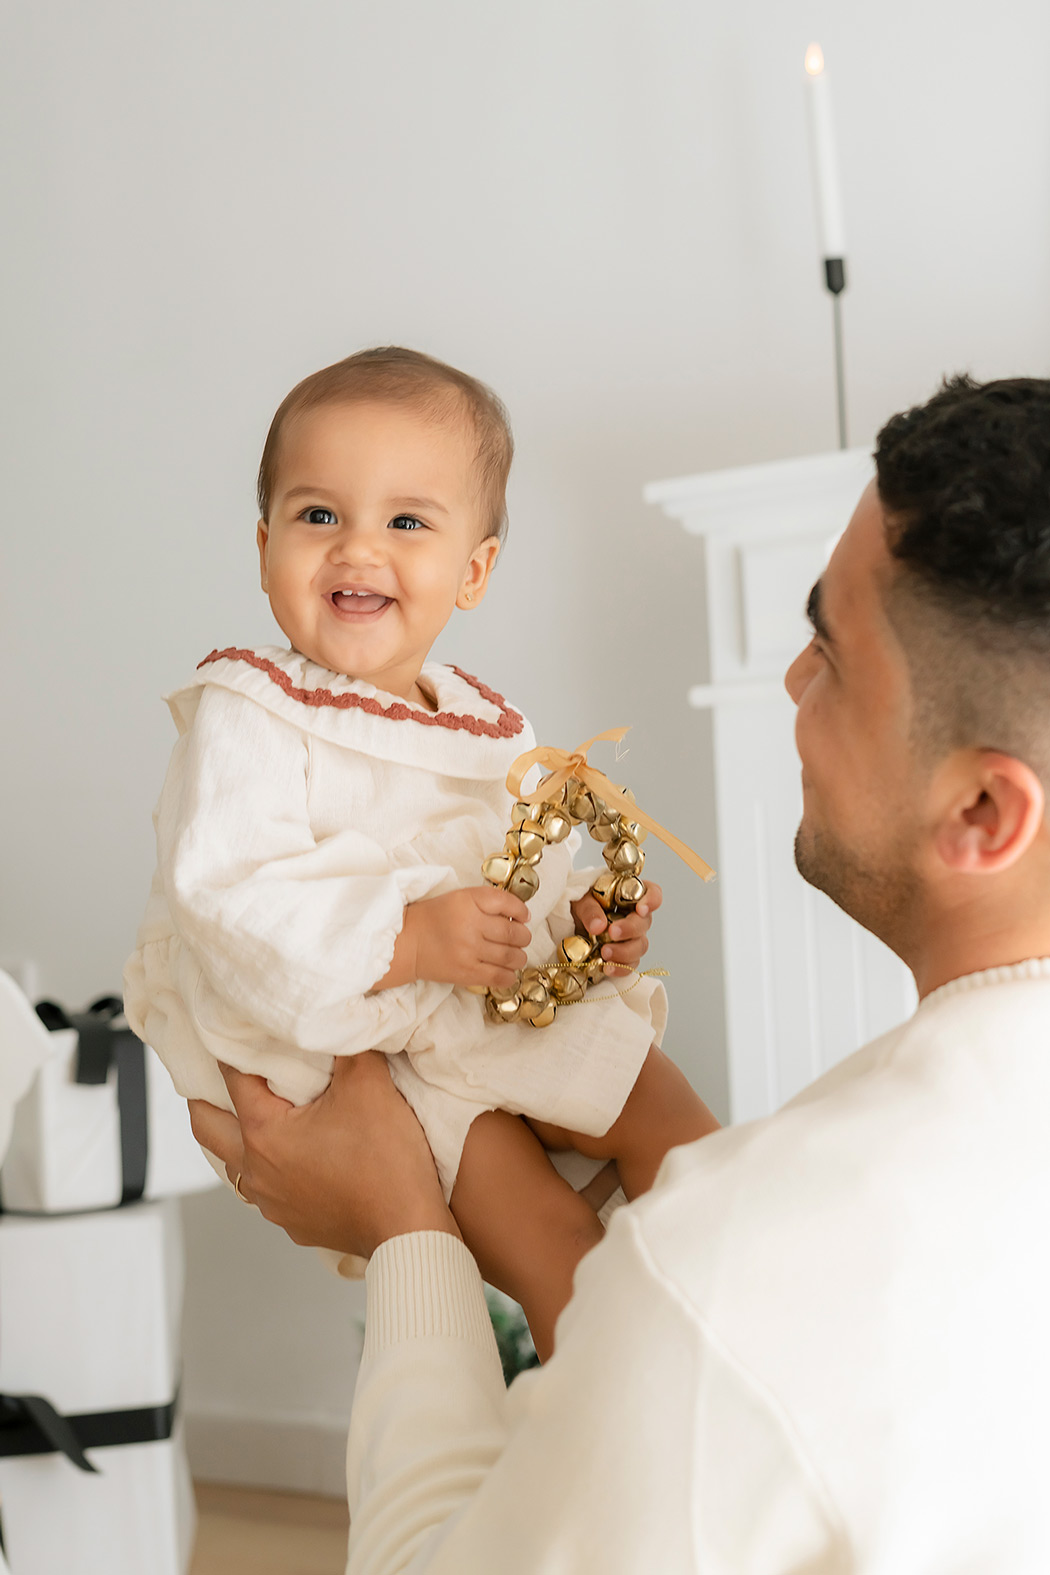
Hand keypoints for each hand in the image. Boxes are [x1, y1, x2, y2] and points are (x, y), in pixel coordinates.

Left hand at [188, 1053, 458, 1258]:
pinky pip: (265, 1188)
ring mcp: (271, 1202)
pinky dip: (268, 1164)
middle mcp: (255, 1170)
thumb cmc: (385, 1159)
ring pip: (234, 1161)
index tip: (237, 1027)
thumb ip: (347, 1046)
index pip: (233, 1077)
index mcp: (263, 1132)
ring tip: (258, 1110)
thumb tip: (336, 1023)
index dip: (235, 1046)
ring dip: (237, 1134)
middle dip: (206, 1096)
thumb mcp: (369, 1084)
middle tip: (216, 1072)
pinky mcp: (293, 1222)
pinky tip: (294, 1153)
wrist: (408, 1226)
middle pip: (206, 1127)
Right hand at [406, 885, 531, 990]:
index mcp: (467, 901)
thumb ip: (486, 902)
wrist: (406, 943)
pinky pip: (499, 976)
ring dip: (519, 956)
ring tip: (515, 955)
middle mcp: (470, 924)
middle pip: (512, 932)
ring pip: (510, 956)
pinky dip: (509, 975)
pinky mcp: (466, 973)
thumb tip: (519, 915)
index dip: (521, 910)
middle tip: (520, 938)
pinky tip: (508, 971)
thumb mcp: (458, 898)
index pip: (506, 902)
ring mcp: (468, 951)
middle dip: (523, 936)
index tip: (524, 917)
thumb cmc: (433, 919)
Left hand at [570, 881, 662, 973]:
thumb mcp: (580, 901)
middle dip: (630, 929)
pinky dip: (620, 968)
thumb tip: (599, 926)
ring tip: (605, 953)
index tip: (641, 909)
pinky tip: (607, 967)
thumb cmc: (580, 905)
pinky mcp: (624, 956)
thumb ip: (590, 909)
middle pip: (644, 923)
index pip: (652, 893)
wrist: (569, 924)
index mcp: (629, 895)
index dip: (651, 901)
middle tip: (612, 933)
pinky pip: (630, 965)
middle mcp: (635, 916)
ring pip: (640, 946)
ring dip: (624, 952)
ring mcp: (632, 938)